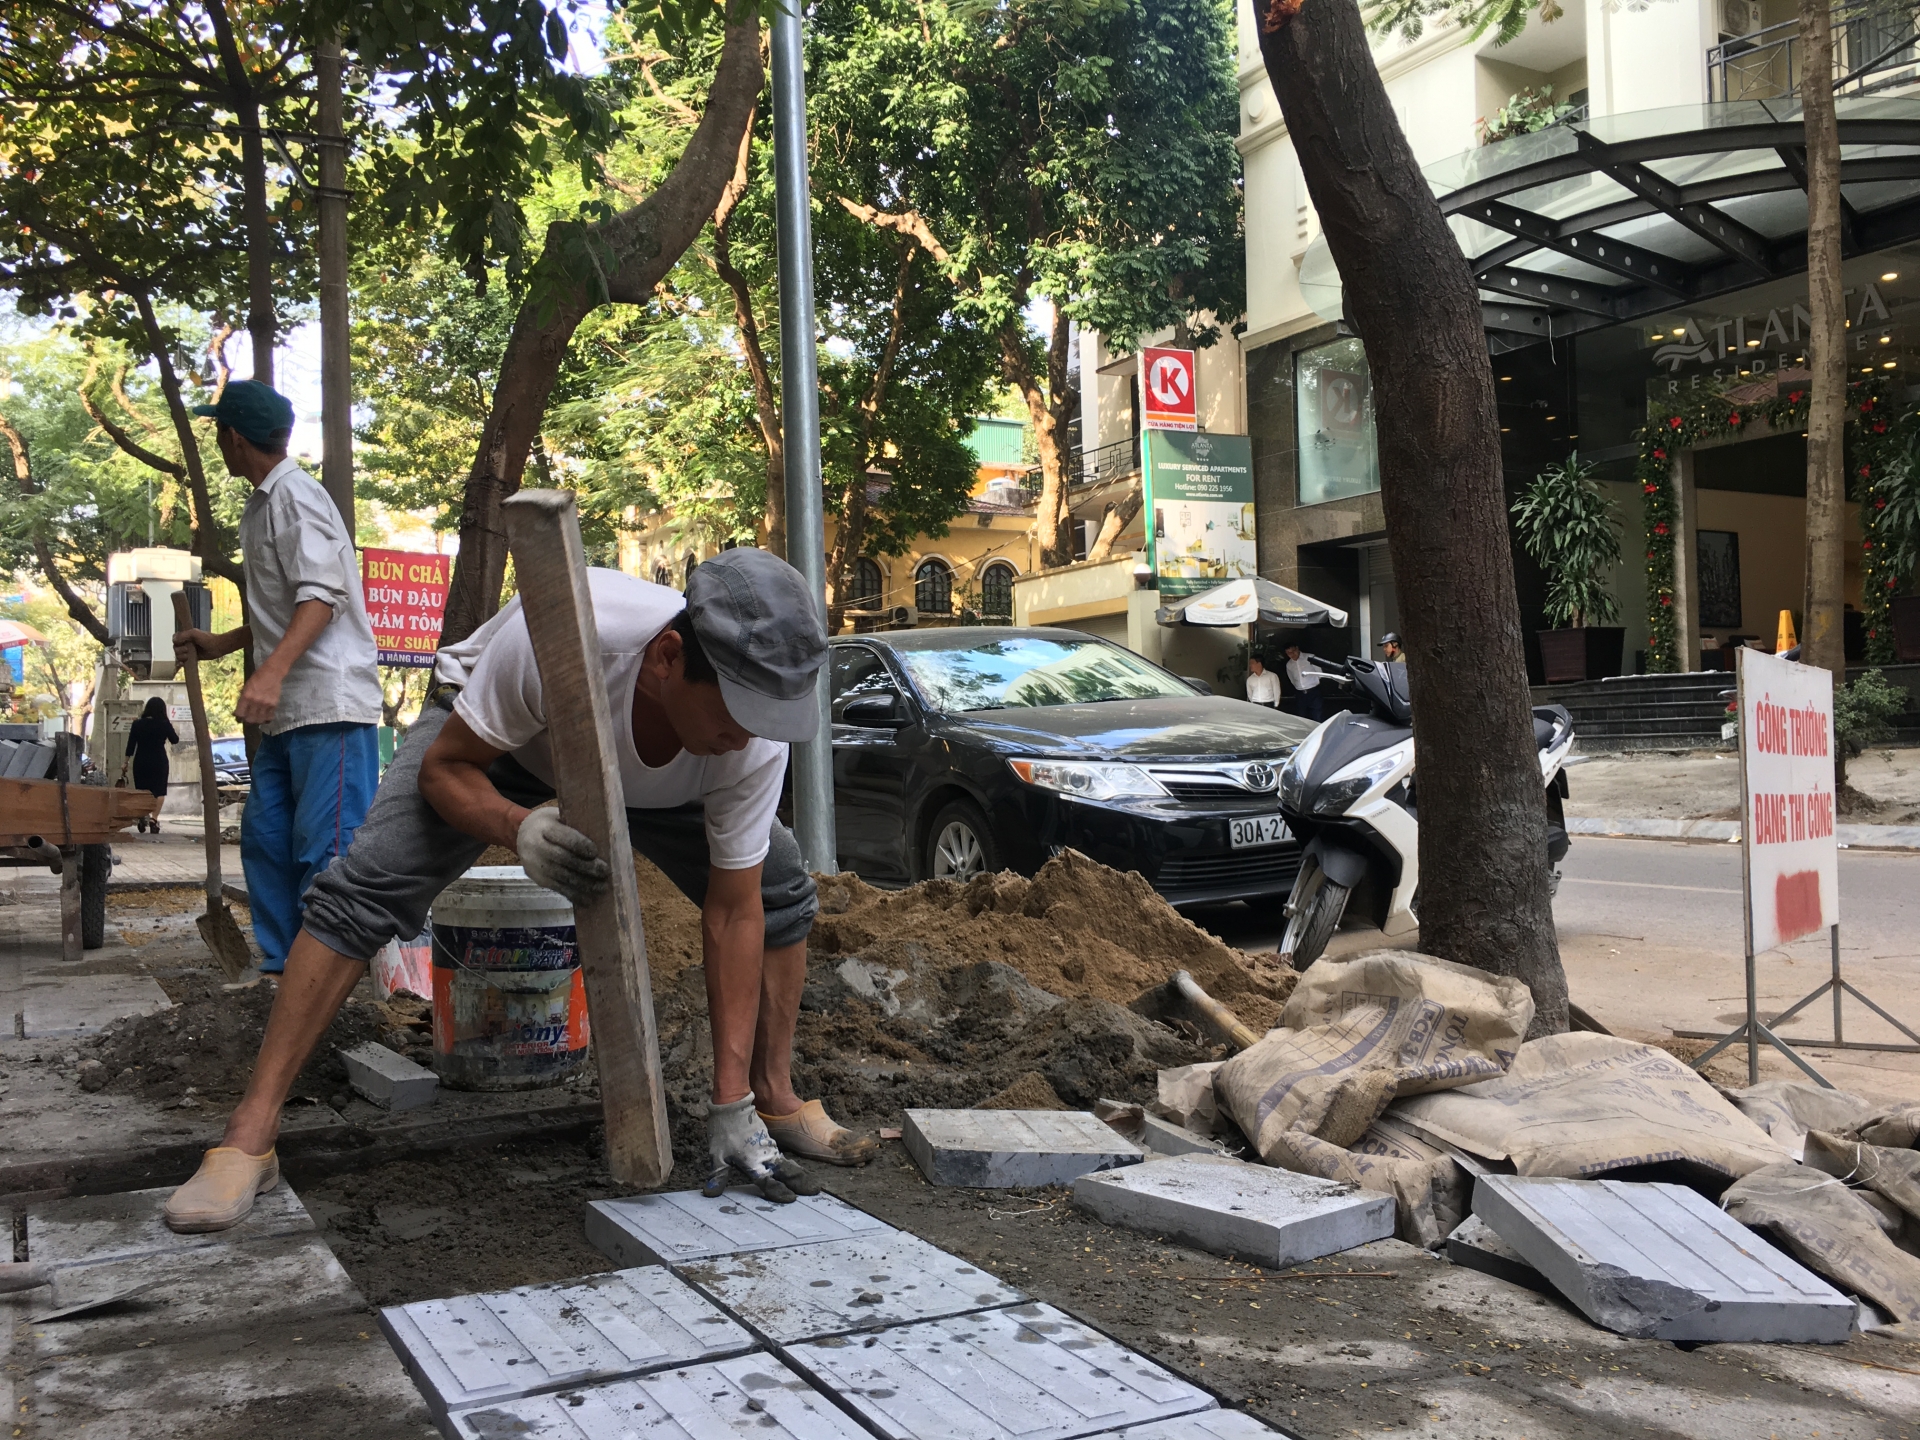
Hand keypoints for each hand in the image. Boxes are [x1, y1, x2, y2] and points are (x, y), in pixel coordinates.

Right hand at [173, 628, 216, 663]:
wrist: (218, 647)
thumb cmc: (207, 639)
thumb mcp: (195, 633)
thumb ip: (184, 635)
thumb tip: (174, 640)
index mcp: (186, 636)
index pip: (175, 639)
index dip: (176, 642)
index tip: (182, 644)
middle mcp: (186, 643)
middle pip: (176, 648)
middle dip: (180, 650)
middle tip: (187, 650)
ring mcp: (189, 651)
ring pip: (178, 655)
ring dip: (181, 656)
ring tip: (188, 656)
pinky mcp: (192, 658)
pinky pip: (183, 661)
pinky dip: (181, 663)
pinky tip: (182, 664)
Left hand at [234, 668, 282, 725]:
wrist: (272, 673)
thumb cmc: (256, 678)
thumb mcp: (246, 687)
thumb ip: (244, 698)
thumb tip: (242, 708)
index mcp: (246, 696)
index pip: (240, 713)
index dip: (238, 717)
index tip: (239, 717)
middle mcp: (255, 702)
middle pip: (250, 719)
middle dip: (248, 720)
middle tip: (248, 719)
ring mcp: (265, 704)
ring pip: (260, 719)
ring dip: (257, 721)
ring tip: (256, 719)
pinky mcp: (274, 705)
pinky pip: (269, 716)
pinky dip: (266, 718)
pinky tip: (265, 716)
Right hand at [516, 808, 610, 905]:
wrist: (521, 835)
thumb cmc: (549, 824)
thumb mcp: (559, 817)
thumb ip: (575, 826)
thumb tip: (604, 838)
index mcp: (543, 828)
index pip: (562, 837)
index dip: (579, 845)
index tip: (595, 852)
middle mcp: (536, 847)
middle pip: (563, 859)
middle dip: (586, 867)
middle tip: (605, 872)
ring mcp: (535, 865)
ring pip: (562, 877)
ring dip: (584, 885)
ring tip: (601, 887)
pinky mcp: (538, 879)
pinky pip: (557, 888)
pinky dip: (574, 895)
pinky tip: (588, 899)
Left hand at [703, 1093, 820, 1202]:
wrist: (733, 1106)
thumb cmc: (724, 1131)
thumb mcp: (717, 1156)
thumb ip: (718, 1176)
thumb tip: (710, 1194)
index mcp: (753, 1163)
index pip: (768, 1182)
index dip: (778, 1192)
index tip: (790, 1199)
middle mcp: (765, 1156)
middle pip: (786, 1172)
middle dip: (800, 1182)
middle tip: (814, 1191)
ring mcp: (768, 1147)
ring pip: (787, 1164)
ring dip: (799, 1174)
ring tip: (810, 1183)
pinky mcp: (769, 1140)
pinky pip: (783, 1156)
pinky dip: (791, 1165)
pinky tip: (794, 1168)